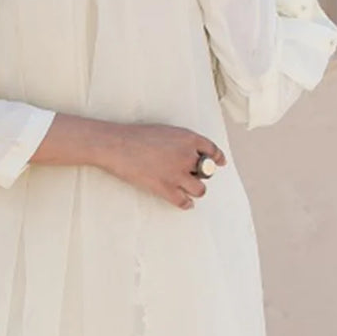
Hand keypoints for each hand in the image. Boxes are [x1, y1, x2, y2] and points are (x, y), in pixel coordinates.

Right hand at [96, 121, 226, 209]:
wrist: (117, 145)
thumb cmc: (136, 136)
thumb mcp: (166, 131)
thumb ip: (181, 142)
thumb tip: (189, 153)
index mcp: (188, 138)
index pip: (212, 150)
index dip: (217, 158)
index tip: (219, 162)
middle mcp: (186, 156)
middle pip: (207, 171)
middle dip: (202, 174)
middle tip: (193, 175)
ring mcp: (177, 173)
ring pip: (200, 189)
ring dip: (196, 190)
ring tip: (189, 189)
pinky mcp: (165, 188)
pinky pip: (184, 201)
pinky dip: (187, 204)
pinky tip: (185, 202)